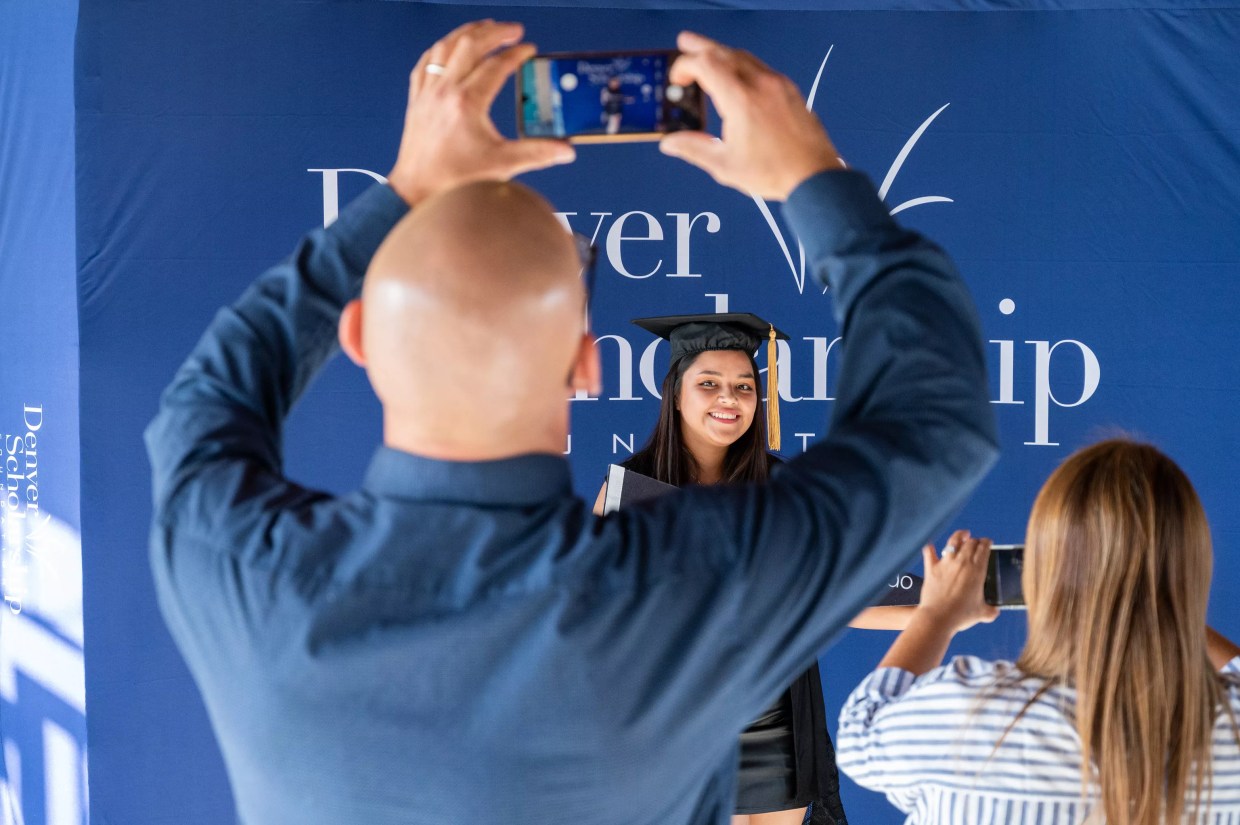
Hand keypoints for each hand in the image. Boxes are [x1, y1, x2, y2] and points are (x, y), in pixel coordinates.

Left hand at [387, 20, 574, 206]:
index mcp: (467, 103)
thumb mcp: (502, 165)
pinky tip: (448, 47)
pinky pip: (425, 63)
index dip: (516, 54)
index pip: (497, 65)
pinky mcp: (416, 100)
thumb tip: (565, 150)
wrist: (417, 190)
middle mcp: (444, 91)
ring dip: (467, 33)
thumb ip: (537, 153)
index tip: (529, 50)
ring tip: (485, 28)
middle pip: (470, 45)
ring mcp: (427, 93)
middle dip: (495, 32)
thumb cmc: (454, 182)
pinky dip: (440, 49)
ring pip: (445, 47)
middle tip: (514, 30)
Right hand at [659, 31, 842, 200]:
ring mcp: (778, 85)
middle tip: (684, 43)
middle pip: (724, 52)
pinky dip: (741, 64)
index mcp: (741, 101)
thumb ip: (695, 148)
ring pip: (743, 56)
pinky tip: (736, 75)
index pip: (706, 65)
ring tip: (707, 56)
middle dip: (700, 47)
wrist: (815, 175)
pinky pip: (760, 67)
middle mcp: (760, 85)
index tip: (677, 78)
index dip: (685, 65)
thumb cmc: (774, 172)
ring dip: (721, 54)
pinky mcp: (789, 90)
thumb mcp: (725, 165)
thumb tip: (671, 142)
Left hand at [916, 530, 999, 633]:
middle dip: (975, 540)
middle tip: (977, 541)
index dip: (986, 542)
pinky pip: (929, 553)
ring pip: (953, 542)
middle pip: (970, 543)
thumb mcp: (982, 613)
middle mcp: (962, 563)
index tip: (987, 541)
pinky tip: (930, 545)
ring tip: (963, 534)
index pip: (984, 548)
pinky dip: (930, 548)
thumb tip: (995, 612)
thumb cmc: (961, 615)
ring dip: (959, 536)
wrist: (939, 617)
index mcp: (977, 570)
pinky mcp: (931, 568)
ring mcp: (945, 564)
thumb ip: (991, 610)